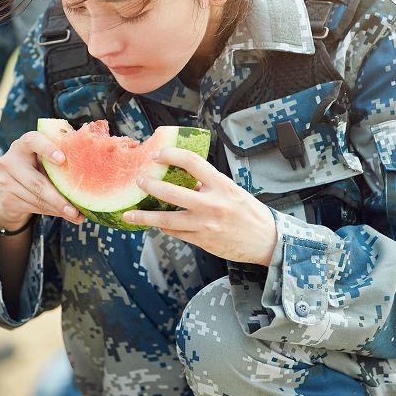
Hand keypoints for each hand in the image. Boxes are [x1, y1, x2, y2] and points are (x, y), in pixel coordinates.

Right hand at [0, 131, 83, 229]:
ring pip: (37, 198)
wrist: (10, 187)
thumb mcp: (43, 160)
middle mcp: (10, 160)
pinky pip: (33, 207)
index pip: (33, 141)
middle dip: (59, 198)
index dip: (47, 148)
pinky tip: (62, 213)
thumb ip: (59, 161)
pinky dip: (50, 211)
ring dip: (58, 208)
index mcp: (23, 145)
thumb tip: (89, 174)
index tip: (63, 160)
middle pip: (37, 182)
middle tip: (76, 209)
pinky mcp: (6, 198)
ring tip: (75, 215)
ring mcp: (5, 180)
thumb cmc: (36, 168)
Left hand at [123, 147, 276, 265]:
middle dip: (150, 186)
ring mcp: (205, 225)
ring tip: (130, 212)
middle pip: (172, 192)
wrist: (265, 240)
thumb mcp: (232, 190)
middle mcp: (212, 204)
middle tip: (139, 181)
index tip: (157, 155)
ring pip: (167, 219)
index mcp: (221, 185)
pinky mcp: (202, 240)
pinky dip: (163, 227)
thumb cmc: (249, 212)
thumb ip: (208, 183)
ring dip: (145, 216)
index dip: (171, 155)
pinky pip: (175, 233)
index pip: (192, 162)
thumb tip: (181, 176)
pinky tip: (155, 223)